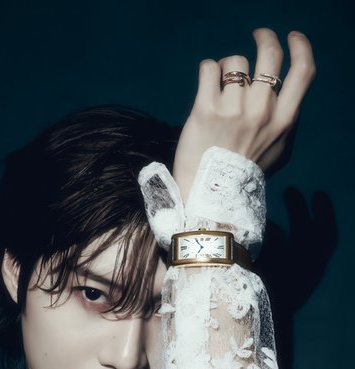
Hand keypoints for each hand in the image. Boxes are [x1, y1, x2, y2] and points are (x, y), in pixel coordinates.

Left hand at [173, 29, 315, 198]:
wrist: (210, 194)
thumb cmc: (243, 173)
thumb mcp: (277, 150)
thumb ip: (283, 121)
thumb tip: (282, 95)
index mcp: (283, 120)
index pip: (303, 72)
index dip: (301, 47)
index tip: (292, 37)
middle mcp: (261, 111)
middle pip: (269, 54)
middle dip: (264, 37)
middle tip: (258, 35)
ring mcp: (233, 109)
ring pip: (235, 62)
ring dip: (228, 68)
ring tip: (221, 87)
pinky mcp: (205, 109)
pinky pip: (209, 68)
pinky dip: (207, 72)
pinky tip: (206, 86)